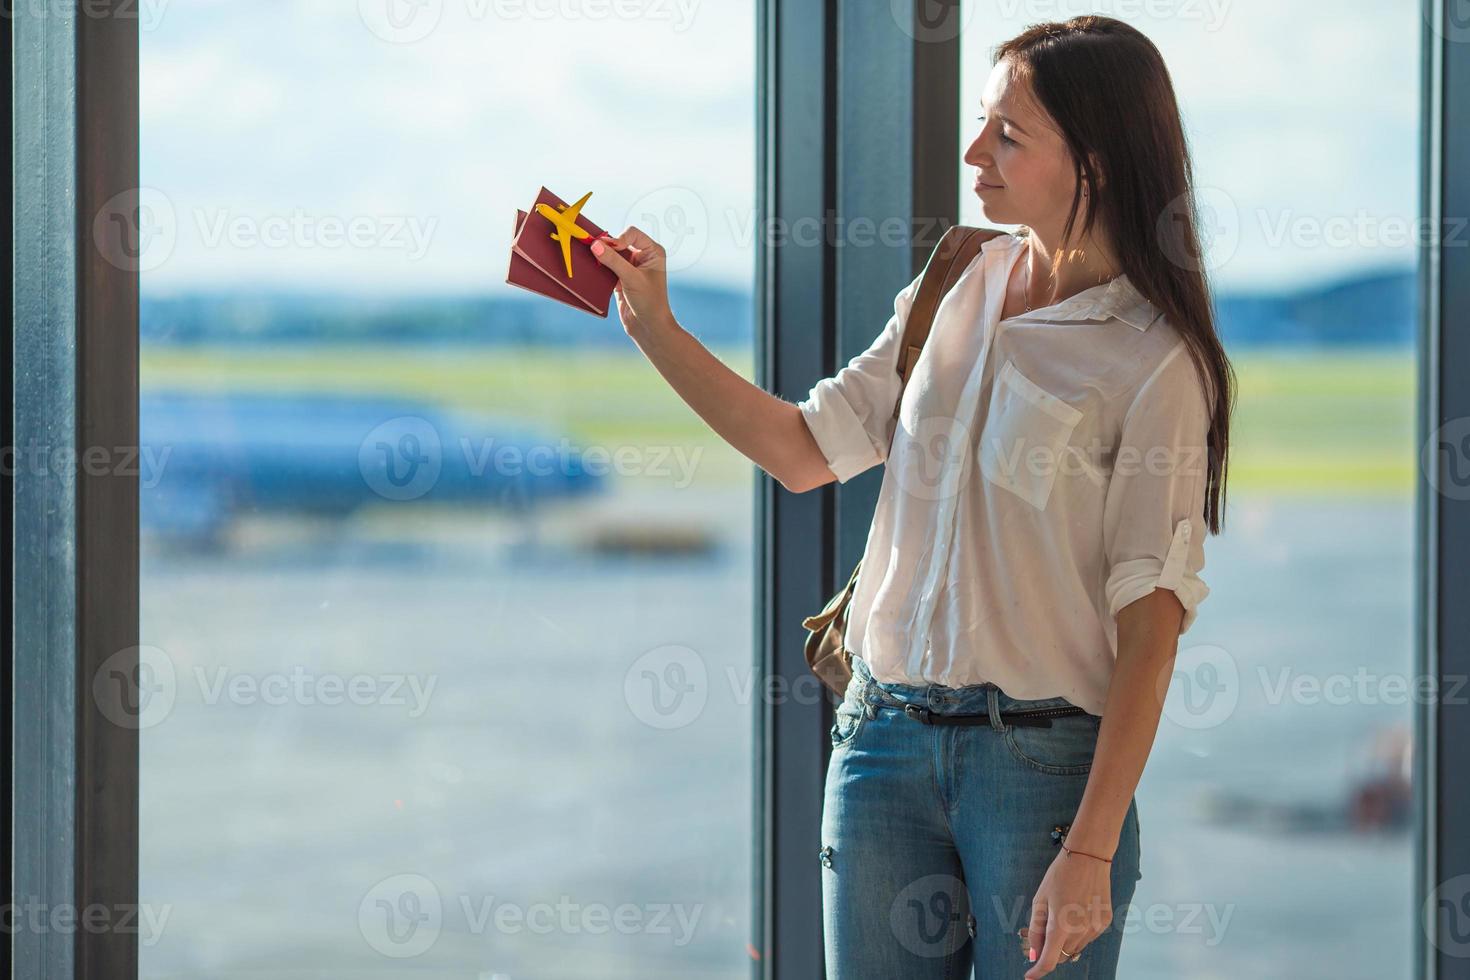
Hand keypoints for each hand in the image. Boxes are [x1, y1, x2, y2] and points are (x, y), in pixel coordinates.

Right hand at [590, 225, 673, 336]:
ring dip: (601, 257)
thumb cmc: (649, 303)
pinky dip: (599, 268)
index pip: (632, 234)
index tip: (609, 248)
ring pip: (611, 255)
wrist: (648, 328)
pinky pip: (606, 267)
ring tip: (591, 260)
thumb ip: (613, 260)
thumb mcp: (631, 279)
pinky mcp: (620, 279)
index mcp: (653, 251)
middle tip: (593, 250)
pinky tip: (593, 270)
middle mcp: (642, 257)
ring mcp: (630, 268)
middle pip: (619, 242)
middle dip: (607, 247)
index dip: (618, 239)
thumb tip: (595, 244)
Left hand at [1022, 848, 1112, 977]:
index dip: (1038, 971)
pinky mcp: (1105, 923)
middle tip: (1046, 928)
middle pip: (1062, 955)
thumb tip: (1034, 954)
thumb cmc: (1060, 875)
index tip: (1029, 976)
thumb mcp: (1040, 899)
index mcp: (1061, 925)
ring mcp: (1095, 928)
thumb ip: (1036, 929)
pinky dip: (1079, 932)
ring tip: (1064, 913)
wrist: (1089, 857)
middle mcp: (1081, 931)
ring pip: (1076, 948)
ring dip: (1066, 941)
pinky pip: (1088, 937)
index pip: (1049, 960)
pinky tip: (1078, 910)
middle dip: (1051, 949)